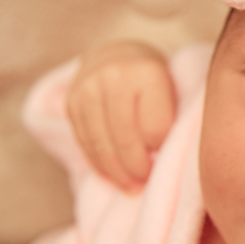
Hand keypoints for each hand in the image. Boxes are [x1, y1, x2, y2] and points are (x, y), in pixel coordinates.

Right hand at [66, 39, 174, 191]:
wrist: (117, 56)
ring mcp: (88, 88)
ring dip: (116, 172)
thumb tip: (163, 166)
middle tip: (145, 183)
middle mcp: (114, 76)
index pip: (154, 128)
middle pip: (125, 138)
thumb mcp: (172, 92)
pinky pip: (84, 142)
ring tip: (130, 187)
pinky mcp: (71, 102)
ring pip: (101, 143)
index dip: (160, 150)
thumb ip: (170, 122)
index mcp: (147, 73)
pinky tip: (111, 175)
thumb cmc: (154, 84)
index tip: (164, 158)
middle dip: (137, 168)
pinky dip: (98, 164)